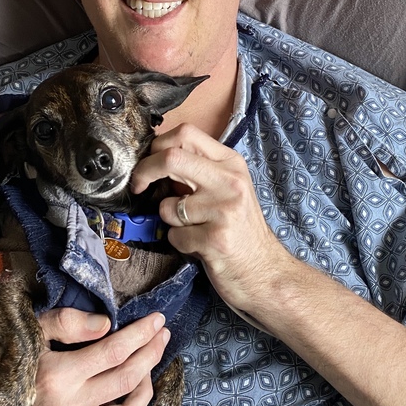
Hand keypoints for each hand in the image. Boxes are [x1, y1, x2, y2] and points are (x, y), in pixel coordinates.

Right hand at [14, 308, 169, 405]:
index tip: (157, 319)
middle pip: (127, 380)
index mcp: (59, 374)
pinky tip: (127, 399)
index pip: (115, 351)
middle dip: (151, 354)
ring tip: (148, 368)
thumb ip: (67, 322)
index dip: (141, 334)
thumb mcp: (26, 327)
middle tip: (161, 335)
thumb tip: (106, 324)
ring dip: (144, 391)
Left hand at [131, 123, 283, 311]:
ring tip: (192, 228)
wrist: (266, 272)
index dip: (157, 146)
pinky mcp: (216, 238)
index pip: (186, 133)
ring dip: (169, 221)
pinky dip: (179, 243)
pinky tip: (200, 245)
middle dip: (144, 172)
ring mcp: (224, 209)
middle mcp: (230, 181)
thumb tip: (155, 157)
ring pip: (168, 205)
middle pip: (171, 157)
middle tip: (138, 187)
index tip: (148, 163)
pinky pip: (174, 236)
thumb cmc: (240, 229)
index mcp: (230, 163)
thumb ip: (197, 170)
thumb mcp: (226, 188)